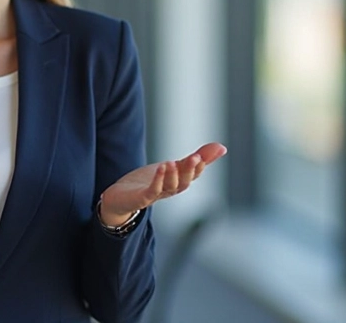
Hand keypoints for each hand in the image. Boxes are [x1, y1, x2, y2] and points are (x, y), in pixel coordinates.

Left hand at [98, 143, 227, 225]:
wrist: (122, 198)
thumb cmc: (150, 182)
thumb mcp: (174, 166)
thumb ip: (197, 158)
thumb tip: (222, 147)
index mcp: (179, 182)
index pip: (194, 174)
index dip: (202, 164)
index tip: (212, 152)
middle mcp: (170, 190)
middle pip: (184, 182)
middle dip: (190, 170)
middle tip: (196, 157)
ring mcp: (156, 194)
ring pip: (169, 186)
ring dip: (173, 175)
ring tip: (173, 161)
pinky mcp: (142, 197)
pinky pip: (153, 190)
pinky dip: (158, 180)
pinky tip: (161, 168)